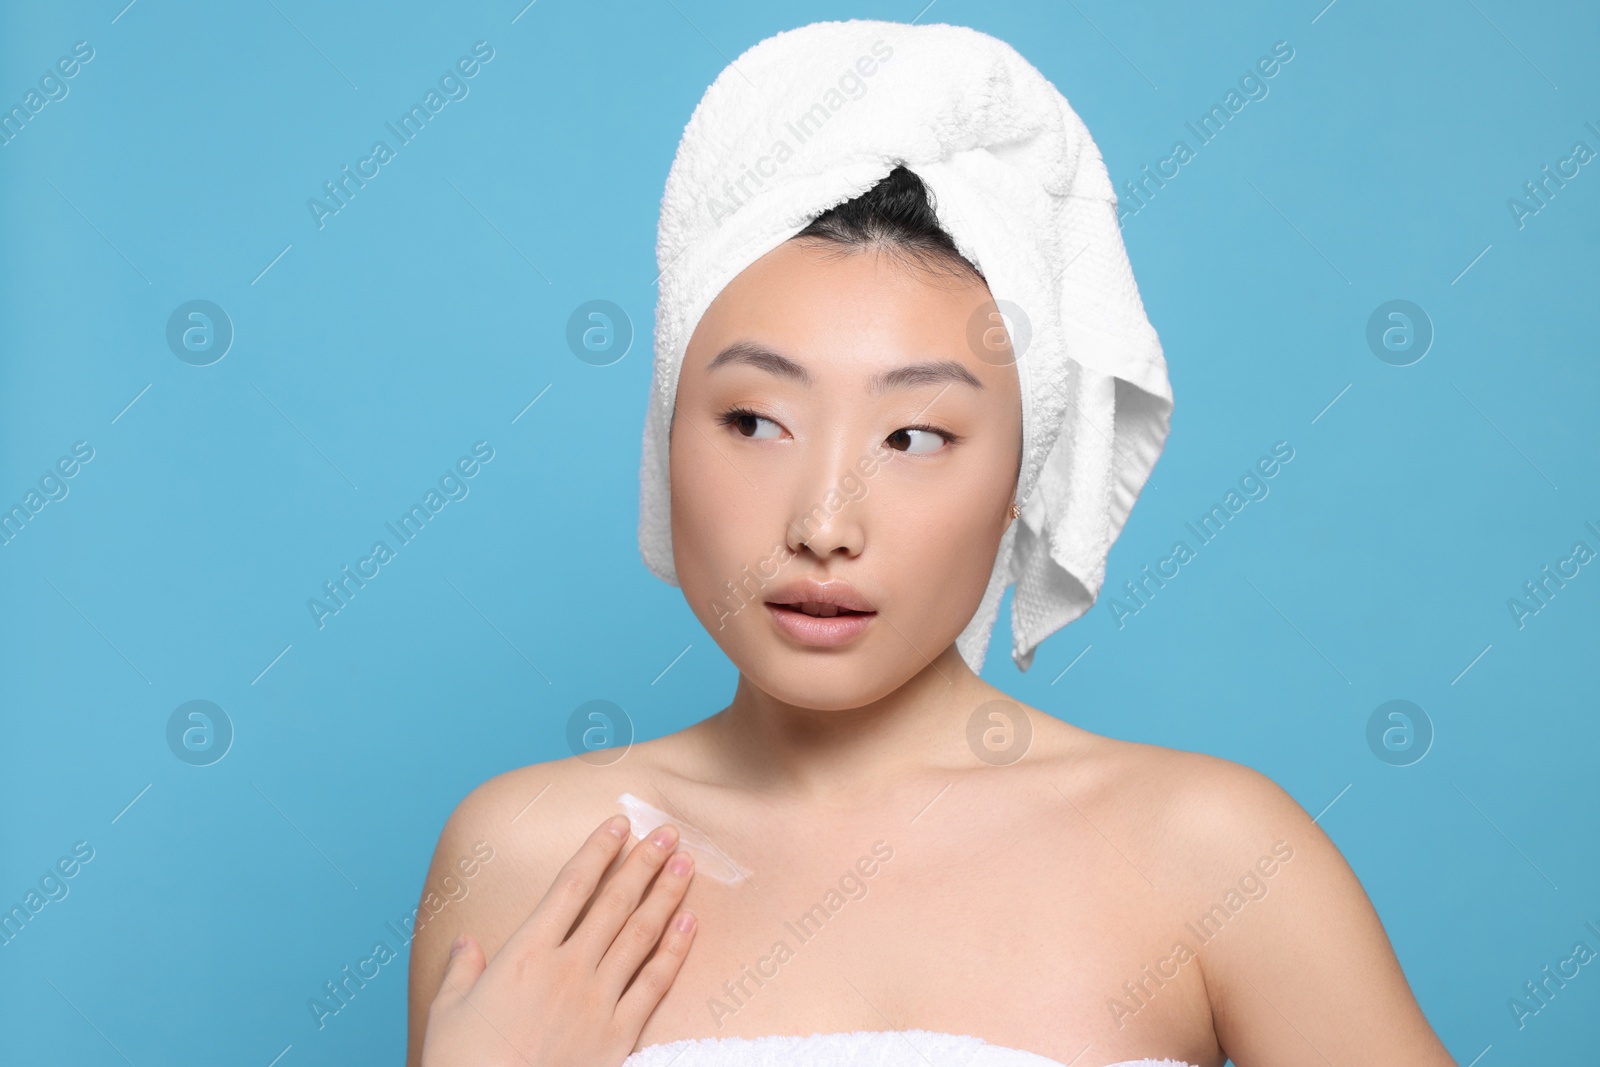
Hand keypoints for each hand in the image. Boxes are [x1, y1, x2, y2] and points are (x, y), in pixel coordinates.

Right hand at [420, 815, 697, 1066]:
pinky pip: (654, 984)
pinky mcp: (618, 1035)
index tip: (618, 824)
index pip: (570, 886)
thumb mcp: (448, 1012)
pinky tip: (689, 923)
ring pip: (641, 934)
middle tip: (668, 831)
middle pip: (615, 901)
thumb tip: (465, 943)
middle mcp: (567, 968)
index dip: (597, 851)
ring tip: (686, 863)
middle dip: (644, 861)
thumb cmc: (463, 1065)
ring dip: (666, 894)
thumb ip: (461, 971)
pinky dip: (674, 950)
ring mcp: (597, 1000)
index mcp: (524, 953)